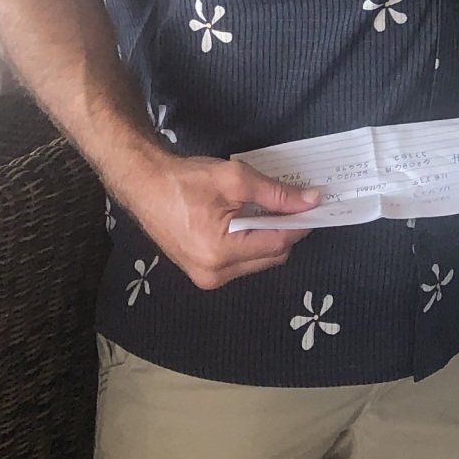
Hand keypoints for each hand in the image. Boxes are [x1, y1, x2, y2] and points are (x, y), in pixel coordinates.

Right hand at [108, 147, 320, 290]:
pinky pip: (241, 262)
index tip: (314, 204)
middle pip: (271, 257)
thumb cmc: (186, 180)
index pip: (278, 244)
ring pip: (258, 262)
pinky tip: (248, 221)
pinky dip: (251, 243)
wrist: (144, 185)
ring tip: (266, 210)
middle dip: (285, 231)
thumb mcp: (235, 180)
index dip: (300, 223)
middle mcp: (215, 274)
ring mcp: (206, 278)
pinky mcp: (201, 273)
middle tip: (292, 204)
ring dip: (269, 238)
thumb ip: (276, 194)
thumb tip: (311, 200)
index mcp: (221, 253)